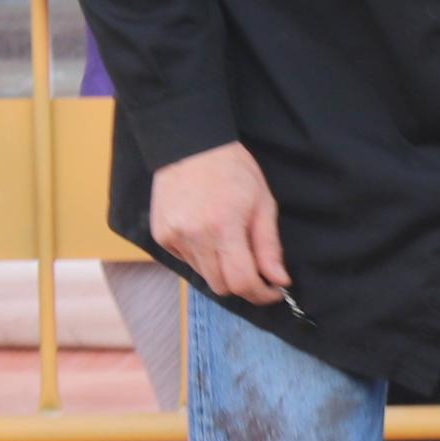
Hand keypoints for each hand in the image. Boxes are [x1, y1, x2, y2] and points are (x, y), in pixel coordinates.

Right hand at [151, 141, 290, 304]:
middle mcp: (194, 236)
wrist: (190, 146)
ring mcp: (173, 237)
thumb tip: (279, 280)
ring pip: (203, 276)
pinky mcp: (160, 236)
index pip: (242, 281)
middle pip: (221, 286)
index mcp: (224, 226)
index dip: (261, 294)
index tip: (273, 291)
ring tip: (229, 241)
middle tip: (256, 272)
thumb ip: (269, 246)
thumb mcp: (263, 203)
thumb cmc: (233, 171)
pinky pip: (186, 262)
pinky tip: (207, 233)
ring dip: (221, 270)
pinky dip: (202, 258)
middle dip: (243, 285)